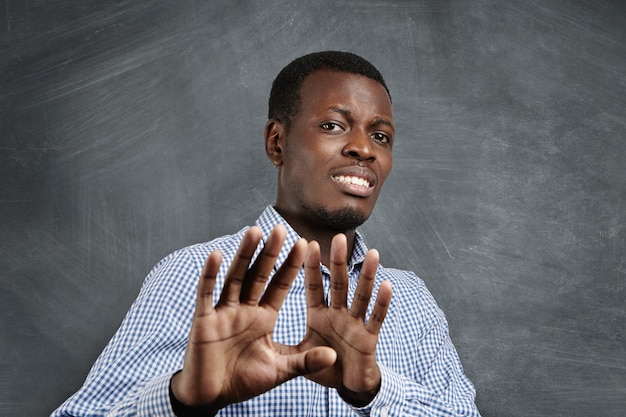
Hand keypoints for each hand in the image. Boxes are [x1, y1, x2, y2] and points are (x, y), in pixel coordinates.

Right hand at [170, 225, 336, 412]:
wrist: (212, 397)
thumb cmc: (243, 381)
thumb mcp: (279, 370)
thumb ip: (305, 362)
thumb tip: (333, 356)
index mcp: (263, 317)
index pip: (279, 285)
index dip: (290, 266)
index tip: (305, 243)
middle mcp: (244, 309)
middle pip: (258, 275)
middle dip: (270, 253)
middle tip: (281, 228)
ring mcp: (223, 312)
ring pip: (235, 277)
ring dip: (244, 255)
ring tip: (254, 231)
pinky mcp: (203, 320)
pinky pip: (207, 294)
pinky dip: (210, 275)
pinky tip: (216, 255)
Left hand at [300, 234, 391, 406]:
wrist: (348, 387)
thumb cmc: (325, 367)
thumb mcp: (299, 355)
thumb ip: (283, 345)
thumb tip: (255, 336)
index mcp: (319, 316)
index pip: (315, 288)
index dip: (312, 268)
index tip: (308, 244)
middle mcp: (338, 315)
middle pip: (338, 284)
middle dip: (338, 262)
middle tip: (339, 237)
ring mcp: (355, 325)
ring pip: (360, 296)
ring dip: (366, 276)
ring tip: (372, 253)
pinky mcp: (369, 339)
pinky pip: (375, 319)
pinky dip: (381, 303)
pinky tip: (386, 285)